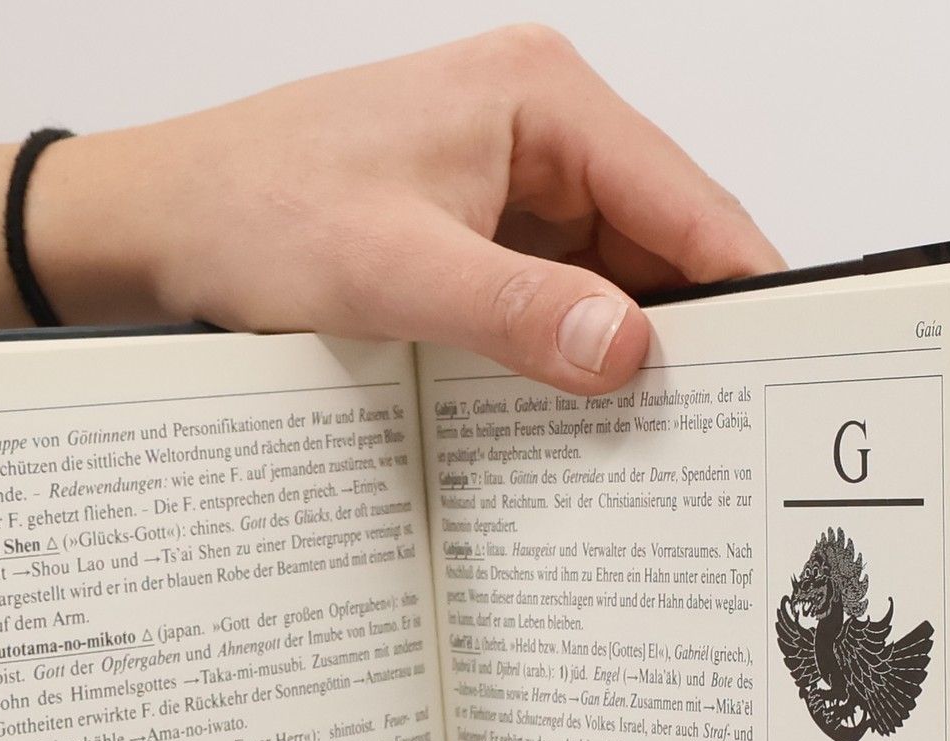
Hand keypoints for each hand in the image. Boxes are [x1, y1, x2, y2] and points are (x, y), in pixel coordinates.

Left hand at [32, 26, 782, 392]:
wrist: (162, 220)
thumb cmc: (254, 208)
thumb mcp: (391, 271)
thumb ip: (516, 312)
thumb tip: (626, 352)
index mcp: (539, 97)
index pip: (679, 196)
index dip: (739, 281)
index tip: (786, 358)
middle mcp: (539, 126)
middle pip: (656, 240)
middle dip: (681, 330)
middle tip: (715, 427)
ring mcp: (512, 178)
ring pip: (609, 276)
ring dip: (619, 349)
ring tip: (648, 435)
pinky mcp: (482, 227)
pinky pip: (556, 293)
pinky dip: (567, 349)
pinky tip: (572, 409)